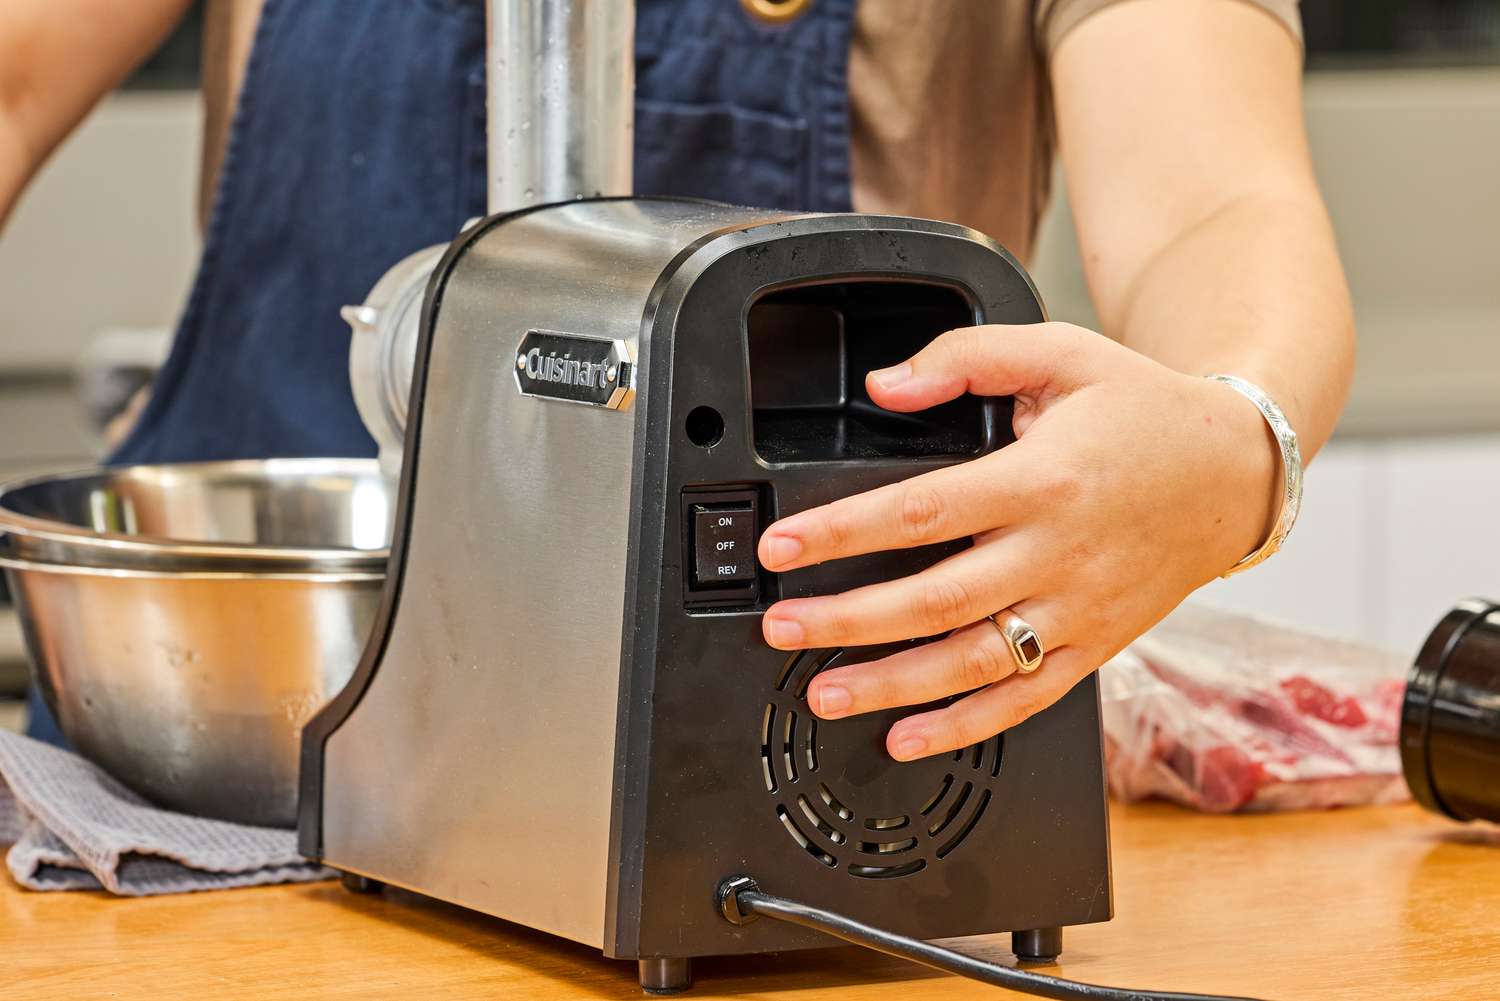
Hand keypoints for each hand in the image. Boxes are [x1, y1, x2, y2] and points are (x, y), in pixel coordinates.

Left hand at [756, 322, 1279, 760]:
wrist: (1238, 471)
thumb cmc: (1144, 412)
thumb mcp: (1060, 352)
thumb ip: (965, 358)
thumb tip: (885, 386)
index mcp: (1040, 478)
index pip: (920, 511)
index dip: (841, 532)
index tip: (782, 548)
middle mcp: (1057, 552)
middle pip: (935, 599)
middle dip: (846, 620)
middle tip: (780, 628)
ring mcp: (1078, 609)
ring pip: (974, 661)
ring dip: (892, 684)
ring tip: (824, 692)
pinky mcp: (1094, 646)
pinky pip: (1026, 698)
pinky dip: (965, 725)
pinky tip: (909, 737)